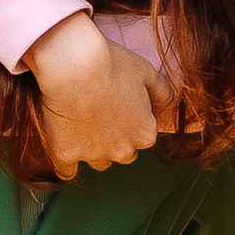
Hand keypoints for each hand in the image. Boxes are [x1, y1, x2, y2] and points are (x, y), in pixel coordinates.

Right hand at [30, 13, 168, 176]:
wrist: (71, 66)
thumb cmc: (109, 64)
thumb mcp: (145, 71)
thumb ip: (162, 91)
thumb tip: (171, 100)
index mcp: (144, 133)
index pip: (143, 137)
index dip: (131, 121)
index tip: (119, 106)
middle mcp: (123, 150)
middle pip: (122, 152)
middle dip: (115, 138)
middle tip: (100, 112)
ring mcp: (94, 155)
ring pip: (97, 160)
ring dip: (92, 147)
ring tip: (79, 121)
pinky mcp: (66, 154)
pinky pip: (67, 170)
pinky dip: (66, 158)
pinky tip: (63, 144)